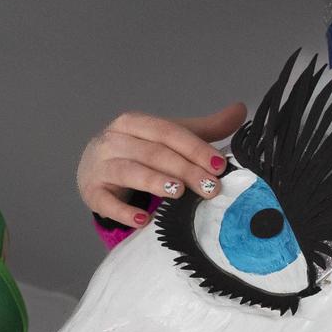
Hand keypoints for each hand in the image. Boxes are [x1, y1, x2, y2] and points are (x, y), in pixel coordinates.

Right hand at [76, 104, 247, 227]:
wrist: (93, 170)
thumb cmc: (136, 153)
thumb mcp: (166, 139)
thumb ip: (202, 131)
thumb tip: (240, 110)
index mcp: (134, 123)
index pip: (168, 133)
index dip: (195, 148)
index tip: (219, 165)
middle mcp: (114, 140)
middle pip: (153, 153)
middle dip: (184, 170)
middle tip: (211, 188)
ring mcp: (100, 166)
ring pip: (130, 171)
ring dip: (155, 182)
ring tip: (178, 193)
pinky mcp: (91, 192)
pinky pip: (106, 202)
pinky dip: (123, 212)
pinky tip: (142, 221)